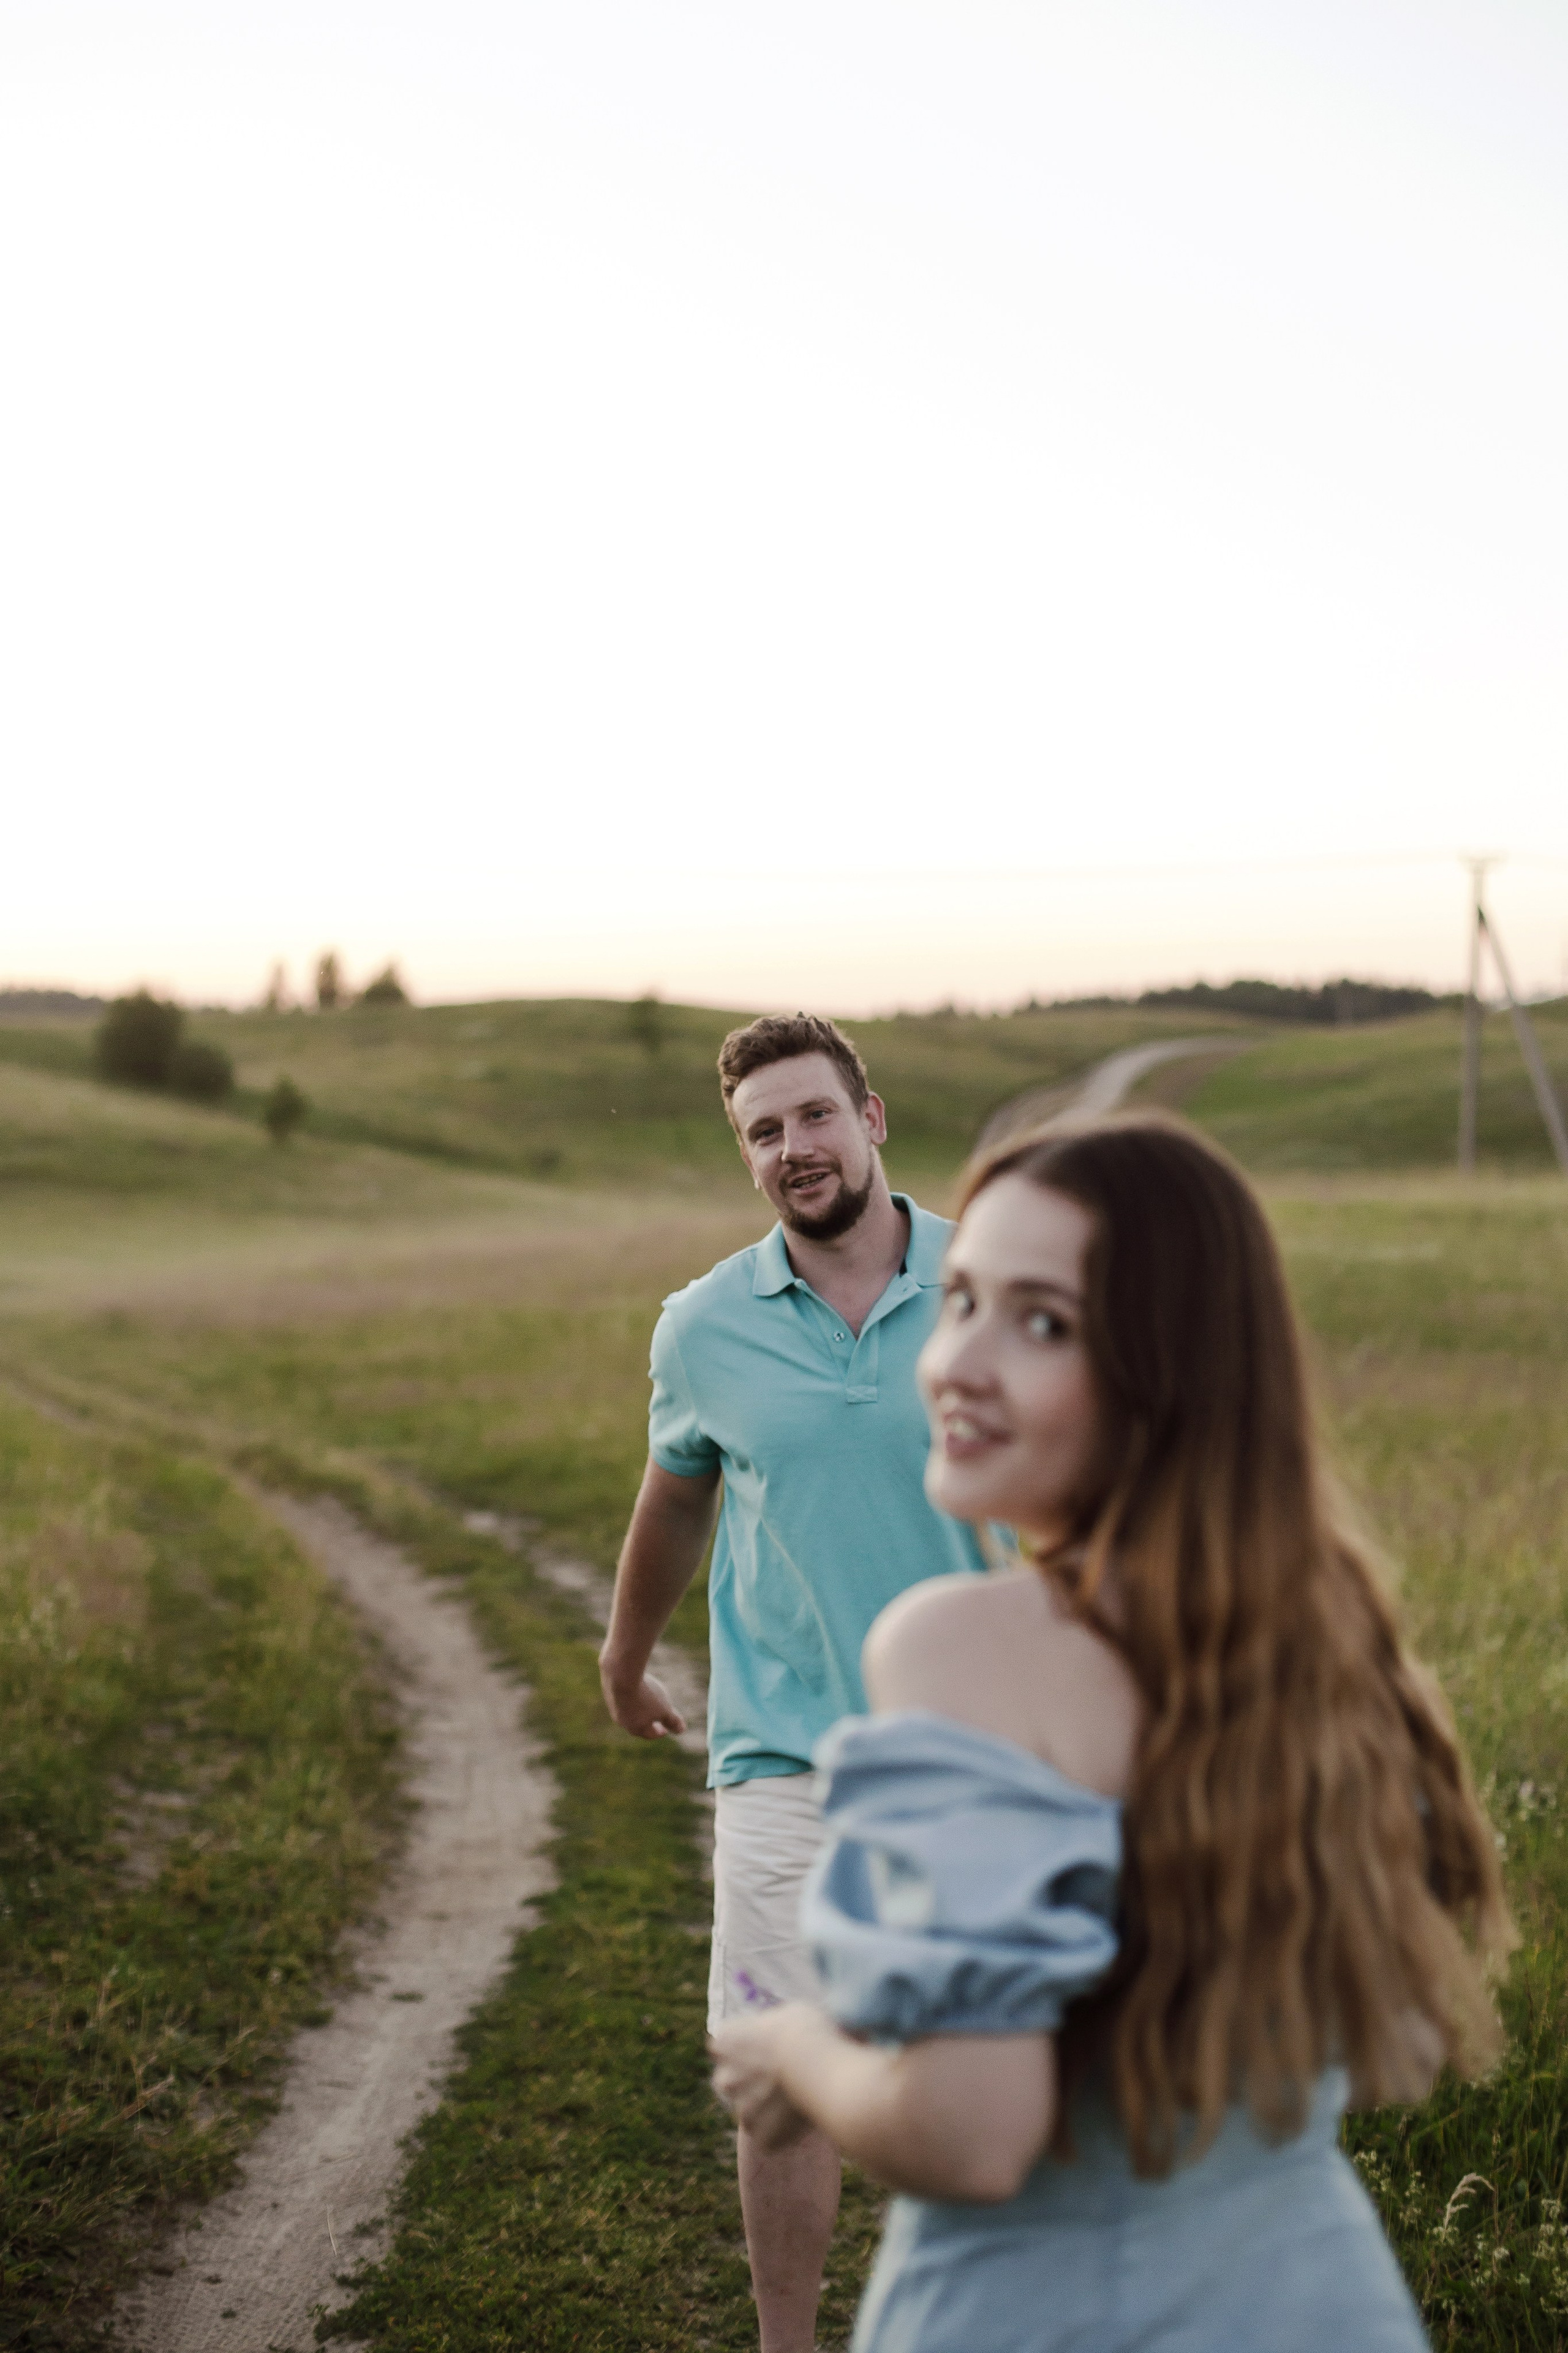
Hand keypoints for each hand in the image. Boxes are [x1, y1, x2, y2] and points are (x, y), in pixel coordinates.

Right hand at [599, 1658, 686, 1739]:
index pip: (649, 1734)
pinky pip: (621, 1695)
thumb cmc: (645, 1695)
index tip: (665, 1729)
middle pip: (636, 1724)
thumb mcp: (664, 1710)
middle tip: (654, 1720)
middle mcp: (621, 1720)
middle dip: (646, 1722)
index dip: (659, 1732)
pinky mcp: (608, 1691)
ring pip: (627, 1710)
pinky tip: (635, 1685)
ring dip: (637, 1708)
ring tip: (645, 1702)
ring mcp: (613, 1706)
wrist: (620, 1675)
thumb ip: (673, 1721)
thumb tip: (681, 1730)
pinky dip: (629, 1694)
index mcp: (635, 1728)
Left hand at [709, 2004, 819, 2149]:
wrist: (820, 2065)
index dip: (743, 2048)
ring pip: (749, 2113)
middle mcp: (726, 2079)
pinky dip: (781, 2132)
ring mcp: (743, 2112)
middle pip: (728, 2082)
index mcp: (725, 2043)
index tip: (761, 2048)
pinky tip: (799, 2118)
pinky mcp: (763, 2137)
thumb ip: (769, 2028)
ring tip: (792, 2100)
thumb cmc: (806, 2030)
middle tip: (775, 2077)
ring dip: (764, 2109)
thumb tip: (776, 2033)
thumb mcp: (785, 2014)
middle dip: (746, 2082)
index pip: (722, 2048)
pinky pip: (768, 2138)